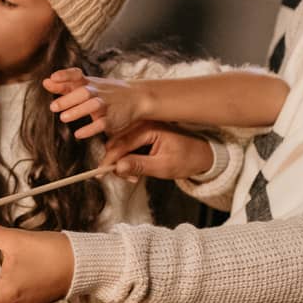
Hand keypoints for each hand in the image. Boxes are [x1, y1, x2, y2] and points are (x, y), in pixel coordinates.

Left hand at [44, 69, 147, 139]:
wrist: (137, 97)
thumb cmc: (106, 91)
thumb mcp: (87, 85)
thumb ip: (66, 85)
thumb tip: (45, 82)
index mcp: (89, 83)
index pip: (76, 75)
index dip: (65, 76)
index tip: (52, 78)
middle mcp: (97, 92)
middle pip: (83, 92)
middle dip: (68, 99)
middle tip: (53, 107)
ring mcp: (106, 105)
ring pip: (93, 106)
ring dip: (78, 111)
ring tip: (63, 118)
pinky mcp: (113, 119)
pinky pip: (102, 123)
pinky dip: (90, 129)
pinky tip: (78, 134)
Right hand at [100, 121, 214, 181]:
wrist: (203, 153)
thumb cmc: (187, 159)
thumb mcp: (164, 167)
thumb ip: (139, 166)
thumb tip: (117, 167)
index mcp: (149, 128)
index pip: (121, 144)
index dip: (109, 160)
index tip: (100, 173)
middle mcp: (143, 123)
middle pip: (117, 142)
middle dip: (116, 162)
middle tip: (126, 178)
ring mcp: (143, 126)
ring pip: (120, 144)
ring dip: (122, 161)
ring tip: (134, 176)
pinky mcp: (143, 131)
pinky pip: (127, 143)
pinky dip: (127, 157)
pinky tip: (135, 167)